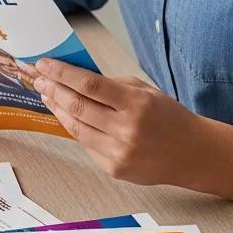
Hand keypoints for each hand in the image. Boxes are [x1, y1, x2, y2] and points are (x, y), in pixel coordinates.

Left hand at [22, 59, 204, 185]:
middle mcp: (126, 130)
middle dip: (53, 89)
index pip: (89, 85)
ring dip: (57, 109)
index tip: (44, 64)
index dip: (62, 73)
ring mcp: (119, 153)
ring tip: (47, 94)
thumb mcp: (144, 91)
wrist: (192, 154)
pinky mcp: (114, 169)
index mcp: (136, 104)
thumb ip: (110, 84)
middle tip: (40, 78)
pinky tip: (65, 115)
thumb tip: (73, 75)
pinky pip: (86, 144)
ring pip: (76, 127)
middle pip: (77, 106)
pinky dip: (73, 127)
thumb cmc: (167, 116)